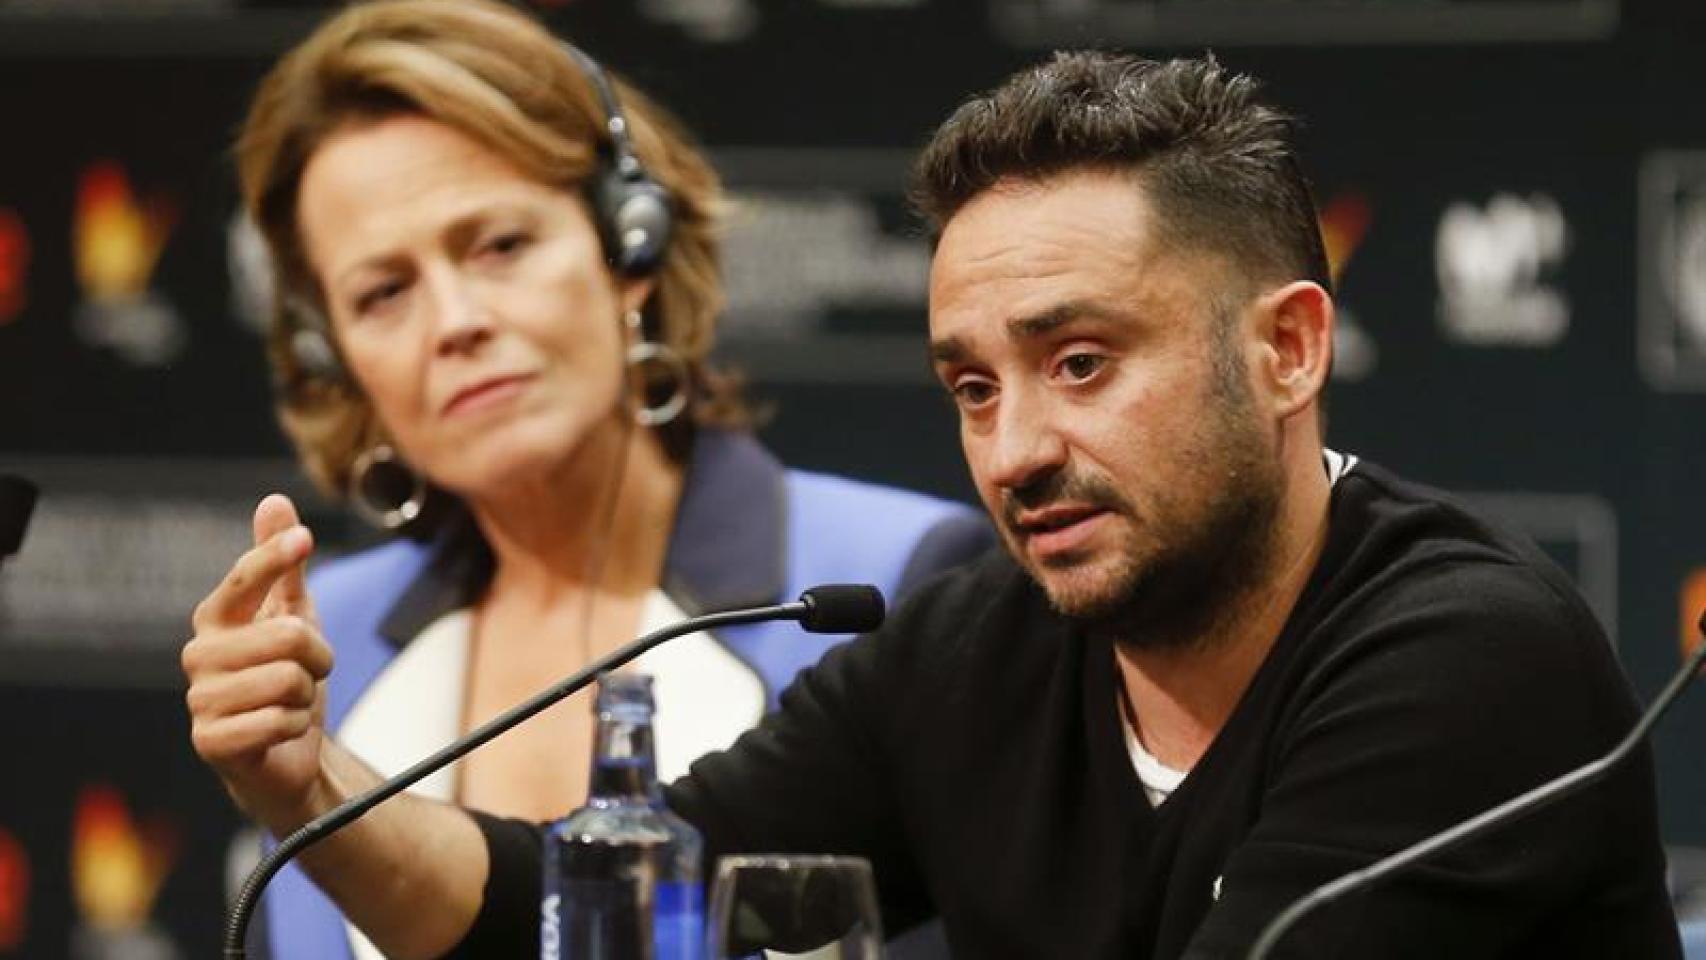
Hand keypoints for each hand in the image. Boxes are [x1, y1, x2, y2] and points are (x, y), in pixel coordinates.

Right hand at [183, 494, 333, 831]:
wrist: (285, 753)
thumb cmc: (287, 676)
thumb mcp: (294, 614)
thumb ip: (284, 563)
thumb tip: (275, 501)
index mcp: (216, 618)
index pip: (245, 576)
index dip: (276, 555)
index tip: (303, 539)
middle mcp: (200, 654)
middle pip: (290, 635)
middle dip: (318, 657)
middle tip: (307, 673)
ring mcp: (201, 700)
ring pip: (290, 680)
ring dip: (308, 695)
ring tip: (291, 703)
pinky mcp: (211, 742)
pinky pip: (281, 720)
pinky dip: (297, 726)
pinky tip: (281, 732)